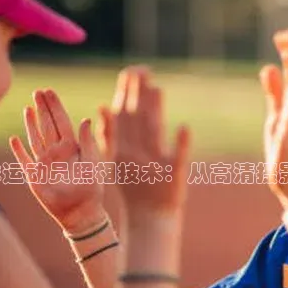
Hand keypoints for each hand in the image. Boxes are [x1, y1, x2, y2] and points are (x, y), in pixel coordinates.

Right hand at [9, 89, 106, 234]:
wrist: (80, 213)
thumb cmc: (90, 190)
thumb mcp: (93, 164)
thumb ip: (88, 142)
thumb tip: (85, 119)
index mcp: (72, 148)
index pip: (62, 121)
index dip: (55, 106)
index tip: (49, 91)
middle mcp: (57, 152)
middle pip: (47, 125)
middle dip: (43, 108)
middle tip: (38, 91)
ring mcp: (45, 163)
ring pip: (36, 138)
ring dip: (32, 123)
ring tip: (28, 108)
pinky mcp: (34, 176)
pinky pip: (24, 160)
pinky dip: (19, 151)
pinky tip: (15, 139)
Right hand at [105, 66, 190, 216]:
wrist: (149, 218)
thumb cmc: (135, 188)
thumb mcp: (116, 162)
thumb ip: (110, 135)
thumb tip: (102, 106)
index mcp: (122, 151)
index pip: (123, 117)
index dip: (126, 93)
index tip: (130, 72)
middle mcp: (136, 156)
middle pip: (137, 119)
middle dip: (138, 93)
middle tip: (142, 69)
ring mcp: (154, 165)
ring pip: (153, 133)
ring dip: (154, 110)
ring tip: (157, 88)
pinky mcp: (174, 176)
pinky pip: (177, 158)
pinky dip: (181, 143)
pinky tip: (184, 127)